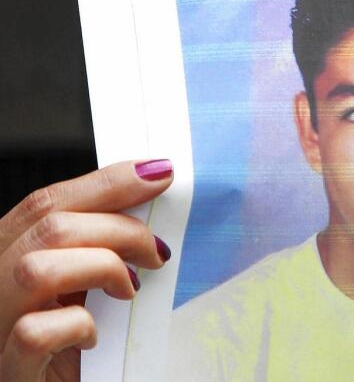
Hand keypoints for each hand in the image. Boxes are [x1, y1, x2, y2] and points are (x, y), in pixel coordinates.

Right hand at [0, 160, 173, 381]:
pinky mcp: (10, 373)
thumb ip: (98, 246)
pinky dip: (78, 325)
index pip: (43, 204)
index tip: (158, 173)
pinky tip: (94, 338)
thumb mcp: (85, 287)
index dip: (105, 181)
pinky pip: (34, 331)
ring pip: (36, 269)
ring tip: (129, 289)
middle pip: (46, 227)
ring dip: (102, 268)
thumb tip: (149, 193)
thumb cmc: (79, 351)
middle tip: (156, 252)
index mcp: (7, 262)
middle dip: (118, 227)